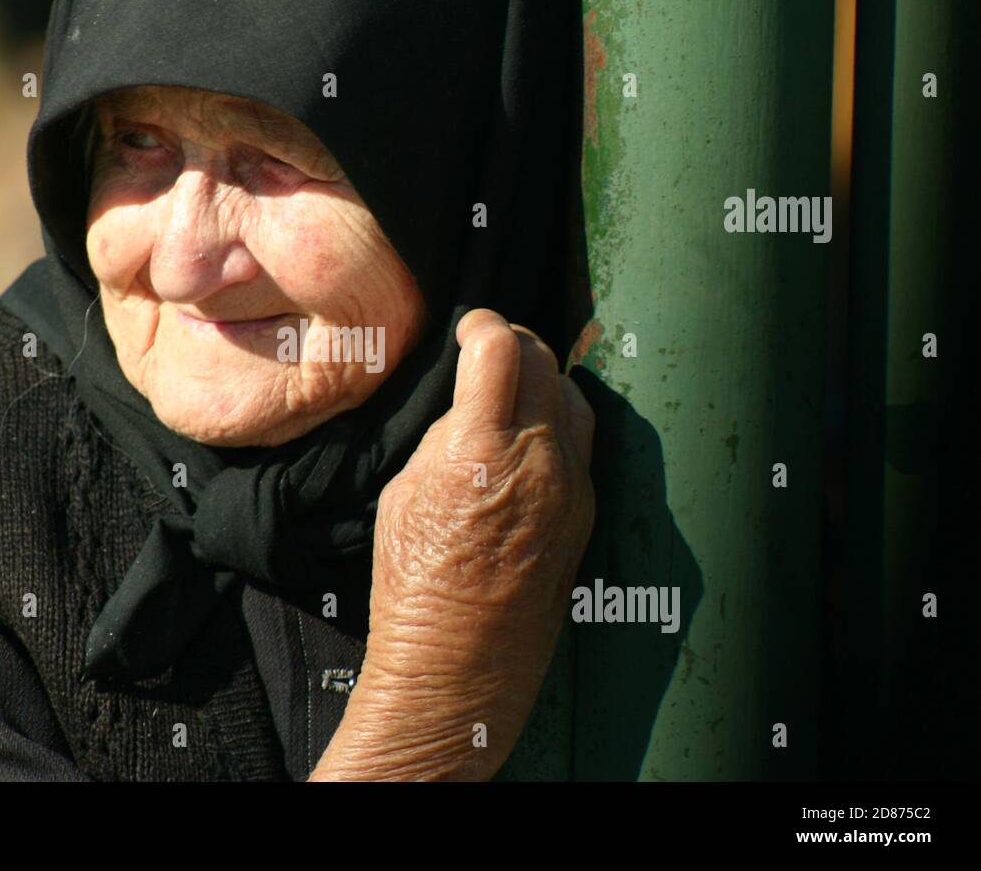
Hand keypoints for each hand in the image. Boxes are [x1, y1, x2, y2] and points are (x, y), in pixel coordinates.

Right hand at [310, 308, 594, 779]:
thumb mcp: (403, 494)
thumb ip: (446, 438)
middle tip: (491, 347)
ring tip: (515, 386)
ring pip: (573, 399)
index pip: (501, 348)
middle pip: (544, 363)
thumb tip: (470, 406)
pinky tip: (531, 436)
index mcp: (481, 450)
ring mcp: (570, 488)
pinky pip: (581, 445)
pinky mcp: (585, 515)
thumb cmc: (413, 585)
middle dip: (515, 343)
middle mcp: (538, 461)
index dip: (483, 324)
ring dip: (544, 380)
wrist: (458, 663)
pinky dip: (558, 424)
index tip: (471, 326)